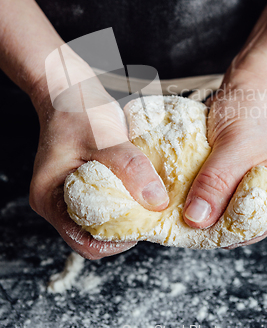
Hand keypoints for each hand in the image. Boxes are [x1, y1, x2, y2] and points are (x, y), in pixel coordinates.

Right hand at [29, 63, 168, 259]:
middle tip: (152, 213)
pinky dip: (126, 196)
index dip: (116, 242)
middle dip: (125, 228)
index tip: (144, 225)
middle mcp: (57, 200)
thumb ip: (129, 168)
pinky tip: (143, 186)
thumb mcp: (104, 137)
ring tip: (151, 200)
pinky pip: (107, 198)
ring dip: (128, 211)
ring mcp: (71, 191)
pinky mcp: (85, 180)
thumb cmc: (77, 108)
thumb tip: (156, 201)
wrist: (69, 86)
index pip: (84, 242)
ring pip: (103, 216)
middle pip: (94, 233)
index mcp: (49, 198)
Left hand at [182, 65, 266, 246]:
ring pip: (226, 217)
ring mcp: (257, 195)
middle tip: (178, 213)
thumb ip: (217, 182)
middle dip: (209, 222)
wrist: (249, 90)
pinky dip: (203, 200)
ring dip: (203, 211)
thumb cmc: (251, 111)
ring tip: (181, 202)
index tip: (187, 221)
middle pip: (239, 227)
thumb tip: (197, 220)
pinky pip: (219, 203)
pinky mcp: (240, 187)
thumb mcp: (234, 145)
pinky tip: (188, 194)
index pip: (251, 226)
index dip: (219, 227)